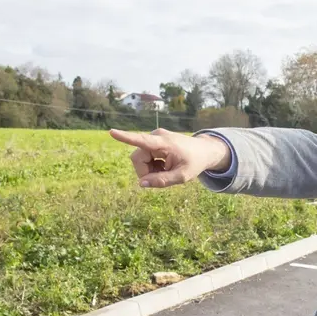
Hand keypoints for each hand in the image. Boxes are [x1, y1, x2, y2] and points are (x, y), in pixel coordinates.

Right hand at [109, 128, 231, 187]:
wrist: (204, 151)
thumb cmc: (194, 163)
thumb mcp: (182, 176)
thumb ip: (162, 181)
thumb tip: (141, 184)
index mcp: (164, 143)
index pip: (142, 140)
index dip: (126, 138)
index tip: (112, 132)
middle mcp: (156, 137)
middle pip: (137, 158)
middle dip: (145, 172)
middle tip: (161, 178)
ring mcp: (154, 138)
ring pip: (140, 159)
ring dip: (150, 169)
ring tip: (166, 171)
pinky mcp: (153, 142)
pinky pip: (144, 157)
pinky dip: (152, 166)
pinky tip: (164, 166)